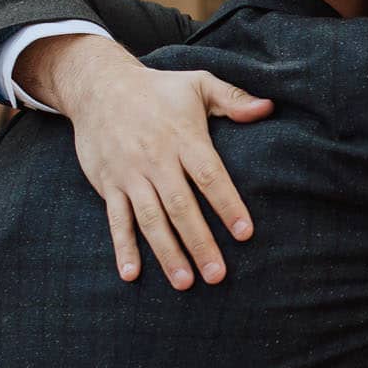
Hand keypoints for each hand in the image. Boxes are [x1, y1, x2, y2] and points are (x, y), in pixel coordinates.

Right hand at [23, 35, 273, 287]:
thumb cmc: (158, 88)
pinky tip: (132, 274)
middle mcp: (156, 159)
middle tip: (218, 276)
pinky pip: (116, 219)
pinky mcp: (109, 184)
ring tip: (185, 283)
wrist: (98, 85)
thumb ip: (233, 98)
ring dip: (167, 253)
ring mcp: (130, 174)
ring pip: (151, 219)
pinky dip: (122, 247)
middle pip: (181, 207)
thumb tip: (268, 107)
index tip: (245, 233)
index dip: (228, 205)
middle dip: (200, 243)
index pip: (210, 176)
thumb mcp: (198, 84)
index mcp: (183, 138)